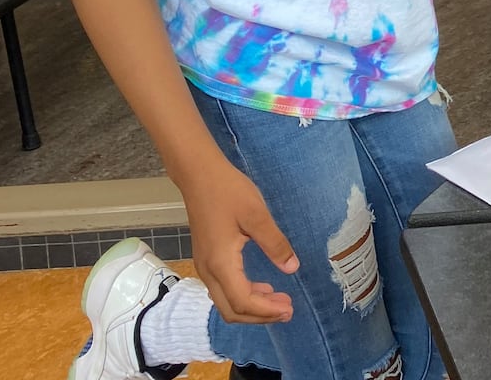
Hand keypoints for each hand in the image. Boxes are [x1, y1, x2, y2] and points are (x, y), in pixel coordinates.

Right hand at [180, 159, 298, 323]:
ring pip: (226, 302)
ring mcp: (205, 265)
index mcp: (220, 263)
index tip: (289, 308)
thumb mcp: (257, 215)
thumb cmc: (229, 192)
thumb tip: (292, 267)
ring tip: (279, 301)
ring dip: (252, 307)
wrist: (199, 175)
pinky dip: (243, 295)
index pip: (242, 301)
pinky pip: (223, 289)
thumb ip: (275, 243)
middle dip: (259, 316)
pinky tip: (262, 286)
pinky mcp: (207, 258)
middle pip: (231, 310)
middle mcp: (208, 271)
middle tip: (288, 310)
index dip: (266, 310)